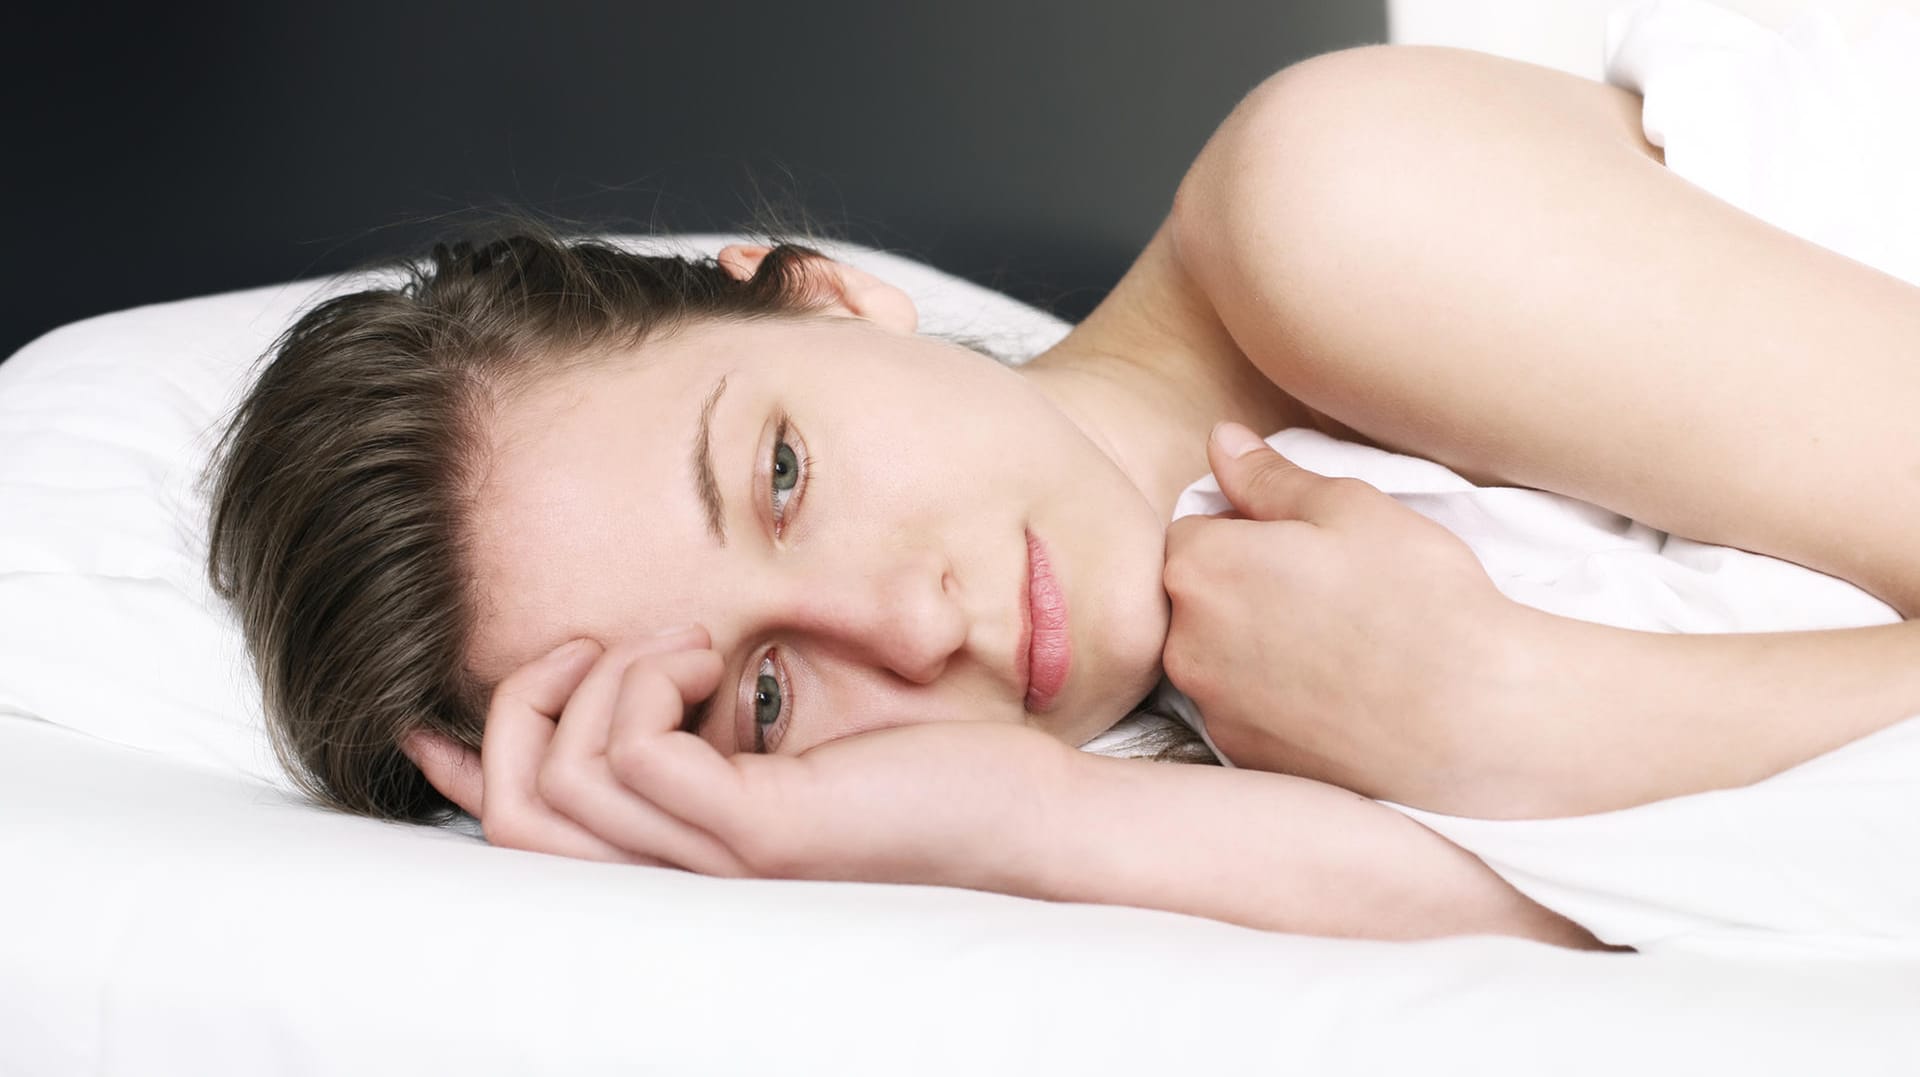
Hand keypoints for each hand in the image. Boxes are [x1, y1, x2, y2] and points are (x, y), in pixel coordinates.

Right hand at [404, 628, 1081, 888]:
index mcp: (679, 860)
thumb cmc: (921, 775)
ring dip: (598, 679)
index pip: (532, 836)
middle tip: (591, 640)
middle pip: (515, 823)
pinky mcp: (761, 836)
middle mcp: (681, 879)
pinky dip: (648, 682)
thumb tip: (640, 675)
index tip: (431, 711)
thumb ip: (703, 719)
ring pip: (558, 790)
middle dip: (517, 708)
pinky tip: (717, 652)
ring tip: (687, 638)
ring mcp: (716, 865)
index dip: (464, 775)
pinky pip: (634, 760)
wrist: (1032, 814)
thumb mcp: (786, 734)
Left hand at [1160, 422, 1528, 802]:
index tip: (1303, 548)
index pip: (1192, 531)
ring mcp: (1211, 706)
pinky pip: (1242, 708)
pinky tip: (1335, 693)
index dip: (1246, 531)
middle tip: (1325, 594)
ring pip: (1215, 655)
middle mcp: (1183, 643)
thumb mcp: (1350, 509)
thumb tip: (1221, 442)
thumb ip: (1269, 477)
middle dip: (1242, 588)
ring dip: (1253, 644)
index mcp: (1200, 568)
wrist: (1474, 719)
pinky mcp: (1243, 755)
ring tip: (1335, 646)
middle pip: (1194, 596)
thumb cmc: (1418, 599)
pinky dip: (1273, 698)